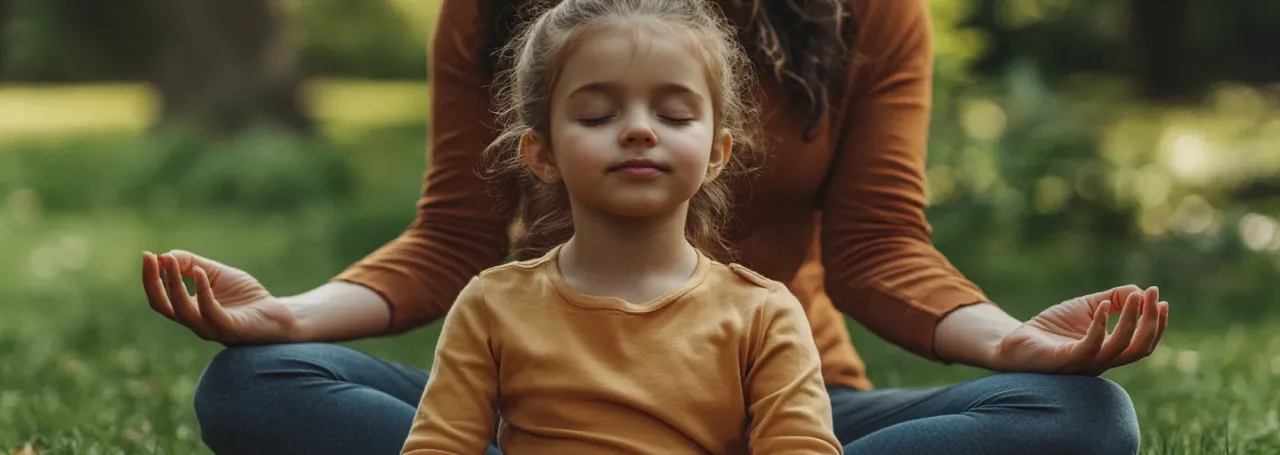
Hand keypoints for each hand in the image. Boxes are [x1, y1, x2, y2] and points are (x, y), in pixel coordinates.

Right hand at [142, 250, 297, 344]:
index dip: (150, 278)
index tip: (147, 255)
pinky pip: (211, 311)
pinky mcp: (230, 329)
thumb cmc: (245, 296)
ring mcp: (211, 328)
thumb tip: (166, 255)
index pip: (160, 298)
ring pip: (182, 310)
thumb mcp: (215, 274)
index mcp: (189, 311)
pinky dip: (202, 291)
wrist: (278, 314)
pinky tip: (201, 272)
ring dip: (173, 284)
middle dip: (153, 281)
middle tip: (150, 258)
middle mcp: (195, 322)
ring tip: (170, 261)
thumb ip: (191, 264)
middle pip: (163, 306)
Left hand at [994, 285, 1168, 374]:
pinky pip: (1089, 347)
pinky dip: (1100, 326)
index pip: (1143, 344)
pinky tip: (1104, 306)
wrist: (1016, 340)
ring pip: (1119, 349)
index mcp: (1110, 352)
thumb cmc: (1053, 327)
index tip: (1162, 300)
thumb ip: (1114, 298)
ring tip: (1134, 297)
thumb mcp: (1088, 307)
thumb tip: (1140, 291)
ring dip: (1130, 321)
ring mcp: (1084, 364)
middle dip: (1151, 322)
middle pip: (1139, 348)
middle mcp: (1102, 362)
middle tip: (1152, 295)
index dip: (1157, 325)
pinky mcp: (1065, 361)